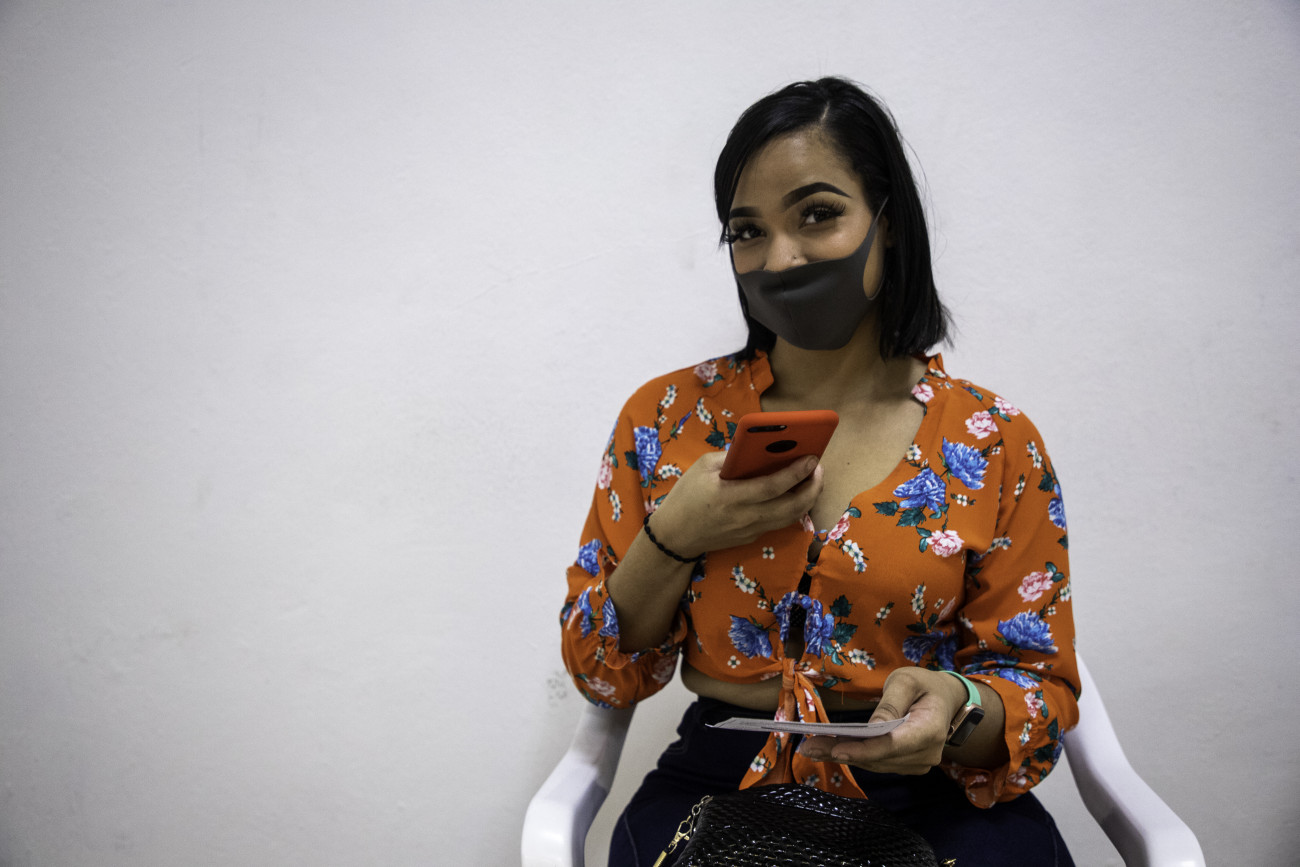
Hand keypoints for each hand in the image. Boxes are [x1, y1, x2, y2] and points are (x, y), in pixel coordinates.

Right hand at [646, 452, 822, 557]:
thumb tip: (760, 448)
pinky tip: (795, 493)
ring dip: (807, 498)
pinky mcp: (752, 537)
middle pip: (791, 506)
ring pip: (791, 517)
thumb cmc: (686, 496)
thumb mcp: (702, 467)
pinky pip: (779, 522)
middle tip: (818, 467)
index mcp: (731, 497)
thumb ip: (731, 457)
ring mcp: (751, 530)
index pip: (773, 486)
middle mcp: (746, 517)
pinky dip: (793, 507)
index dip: (796, 473)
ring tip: (812, 479)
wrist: (674, 536)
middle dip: (812, 486)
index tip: (812, 458)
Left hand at [798, 667, 967, 774]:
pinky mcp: (907, 765)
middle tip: (809, 747)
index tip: (836, 750)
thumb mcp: (906, 681)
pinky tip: (831, 749)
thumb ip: (890, 703)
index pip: (893, 745)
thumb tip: (872, 728)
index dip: (864, 750)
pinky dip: (856, 756)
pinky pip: (879, 763)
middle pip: (880, 757)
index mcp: (930, 730)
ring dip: (844, 756)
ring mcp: (919, 763)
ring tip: (813, 748)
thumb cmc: (924, 684)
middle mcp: (927, 753)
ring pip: (876, 764)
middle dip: (843, 752)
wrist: (944, 700)